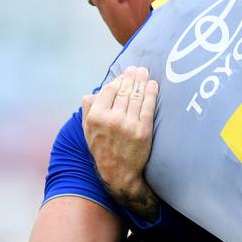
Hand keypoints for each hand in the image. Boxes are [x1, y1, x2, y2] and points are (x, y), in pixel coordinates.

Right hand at [82, 67, 160, 219]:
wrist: (118, 173)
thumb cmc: (103, 149)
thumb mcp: (88, 130)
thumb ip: (88, 110)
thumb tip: (93, 92)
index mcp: (96, 117)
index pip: (109, 90)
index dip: (118, 80)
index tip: (125, 74)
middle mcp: (112, 119)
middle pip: (125, 91)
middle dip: (132, 77)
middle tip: (138, 69)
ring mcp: (128, 125)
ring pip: (137, 97)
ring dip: (142, 81)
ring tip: (145, 73)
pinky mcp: (143, 131)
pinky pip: (148, 108)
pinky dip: (152, 94)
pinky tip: (153, 86)